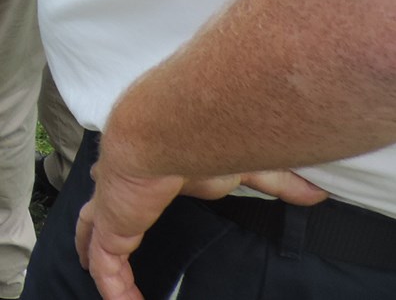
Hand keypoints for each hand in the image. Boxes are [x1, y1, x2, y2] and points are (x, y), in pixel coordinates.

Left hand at [77, 154, 328, 299]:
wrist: (170, 128)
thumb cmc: (204, 138)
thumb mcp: (243, 166)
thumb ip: (276, 181)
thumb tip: (315, 195)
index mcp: (151, 171)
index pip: (132, 188)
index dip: (130, 201)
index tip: (134, 215)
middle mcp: (124, 188)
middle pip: (100, 213)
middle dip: (98, 232)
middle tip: (105, 254)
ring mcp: (114, 208)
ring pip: (95, 240)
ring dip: (100, 264)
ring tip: (114, 292)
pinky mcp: (111, 226)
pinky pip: (105, 265)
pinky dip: (113, 288)